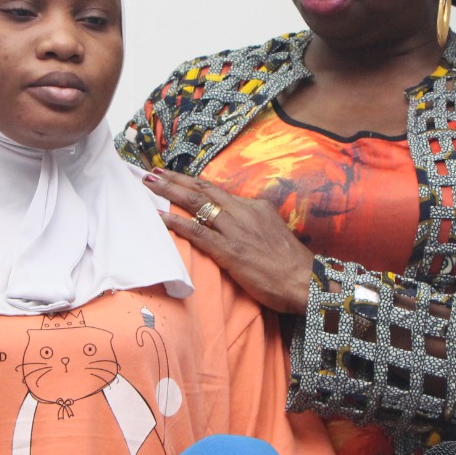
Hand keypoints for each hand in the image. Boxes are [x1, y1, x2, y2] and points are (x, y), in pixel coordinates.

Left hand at [144, 170, 314, 314]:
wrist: (306, 282)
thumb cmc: (292, 265)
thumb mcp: (273, 233)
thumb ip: (254, 224)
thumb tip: (236, 224)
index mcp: (256, 207)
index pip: (218, 191)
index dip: (194, 183)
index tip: (175, 177)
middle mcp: (244, 212)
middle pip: (204, 190)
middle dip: (176, 179)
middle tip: (154, 172)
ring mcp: (236, 230)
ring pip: (197, 204)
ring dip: (169, 193)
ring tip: (149, 185)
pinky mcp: (230, 250)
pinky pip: (197, 232)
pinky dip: (176, 222)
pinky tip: (159, 217)